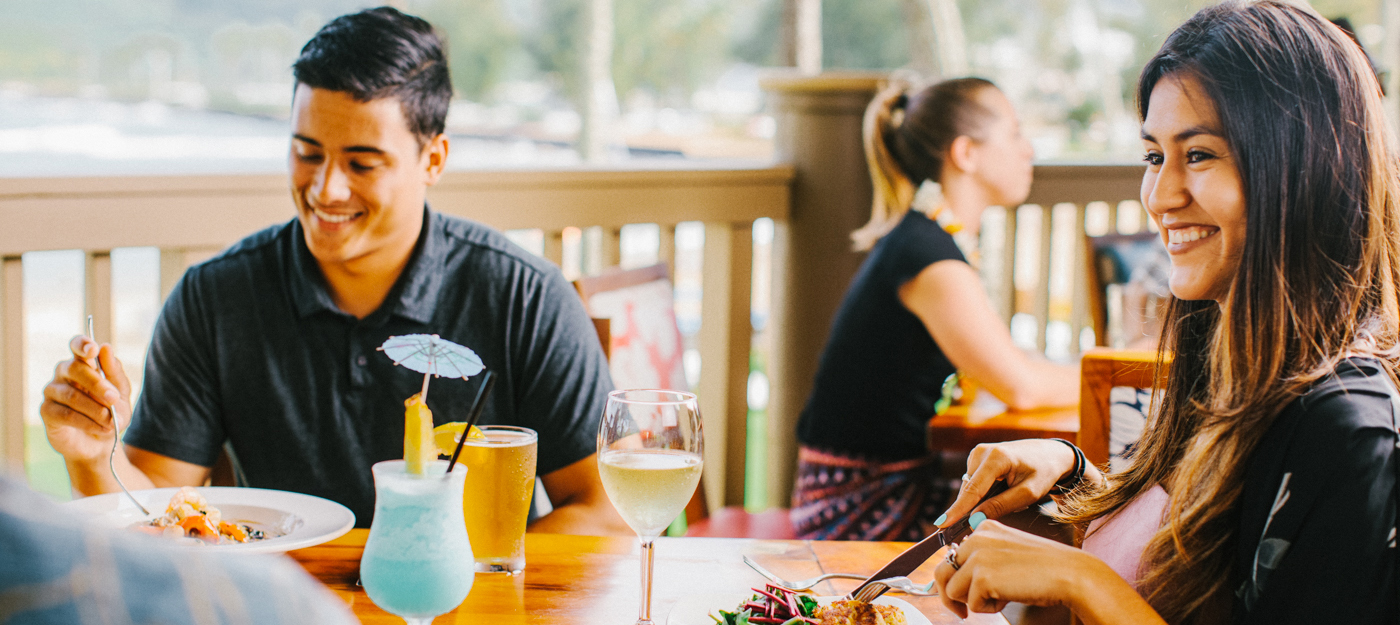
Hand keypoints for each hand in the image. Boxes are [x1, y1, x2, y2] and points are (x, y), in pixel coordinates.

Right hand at [40, 335, 132, 462]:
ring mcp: (52, 391)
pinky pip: (66, 414)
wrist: (102, 443)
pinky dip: (87, 422)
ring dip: (96, 410)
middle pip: (75, 369)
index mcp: (84, 363)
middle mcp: (64, 373)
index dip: (82, 345)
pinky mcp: (47, 411)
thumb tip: (105, 347)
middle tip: (114, 399)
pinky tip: (100, 428)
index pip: (77, 346)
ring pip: (72, 395)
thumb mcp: (121, 394)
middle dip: (98, 384)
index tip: (93, 349)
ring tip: (111, 422)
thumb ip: (114, 372)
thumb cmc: (111, 413)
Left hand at [933, 520, 1090, 616]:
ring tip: (998, 599)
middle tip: (962, 611)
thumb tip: (948, 582)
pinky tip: (1008, 598)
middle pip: (941, 572)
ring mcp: (977, 555)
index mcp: (983, 528)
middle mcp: (976, 537)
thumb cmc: (1044, 570)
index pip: (951, 556)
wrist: (1070, 574)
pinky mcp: (981, 576)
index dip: (954, 579)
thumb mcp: (1007, 555)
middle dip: (949, 596)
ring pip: (951, 590)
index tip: (961, 594)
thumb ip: (981, 560)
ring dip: (972, 602)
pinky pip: (970, 604)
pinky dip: (988, 609)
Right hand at [936, 439, 1076, 526]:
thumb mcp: (1028, 493)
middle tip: (982, 523)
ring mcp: (977, 453)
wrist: (1050, 453)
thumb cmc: (1043, 472)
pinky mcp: (977, 457)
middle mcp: (982, 452)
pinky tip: (1000, 492)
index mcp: (996, 458)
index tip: (941, 524)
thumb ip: (1001, 506)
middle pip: (968, 490)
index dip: (957, 509)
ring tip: (1006, 498)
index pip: (973, 490)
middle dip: (971, 508)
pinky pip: (973, 483)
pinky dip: (982, 493)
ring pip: (970, 487)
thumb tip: (974, 519)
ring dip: (980, 500)